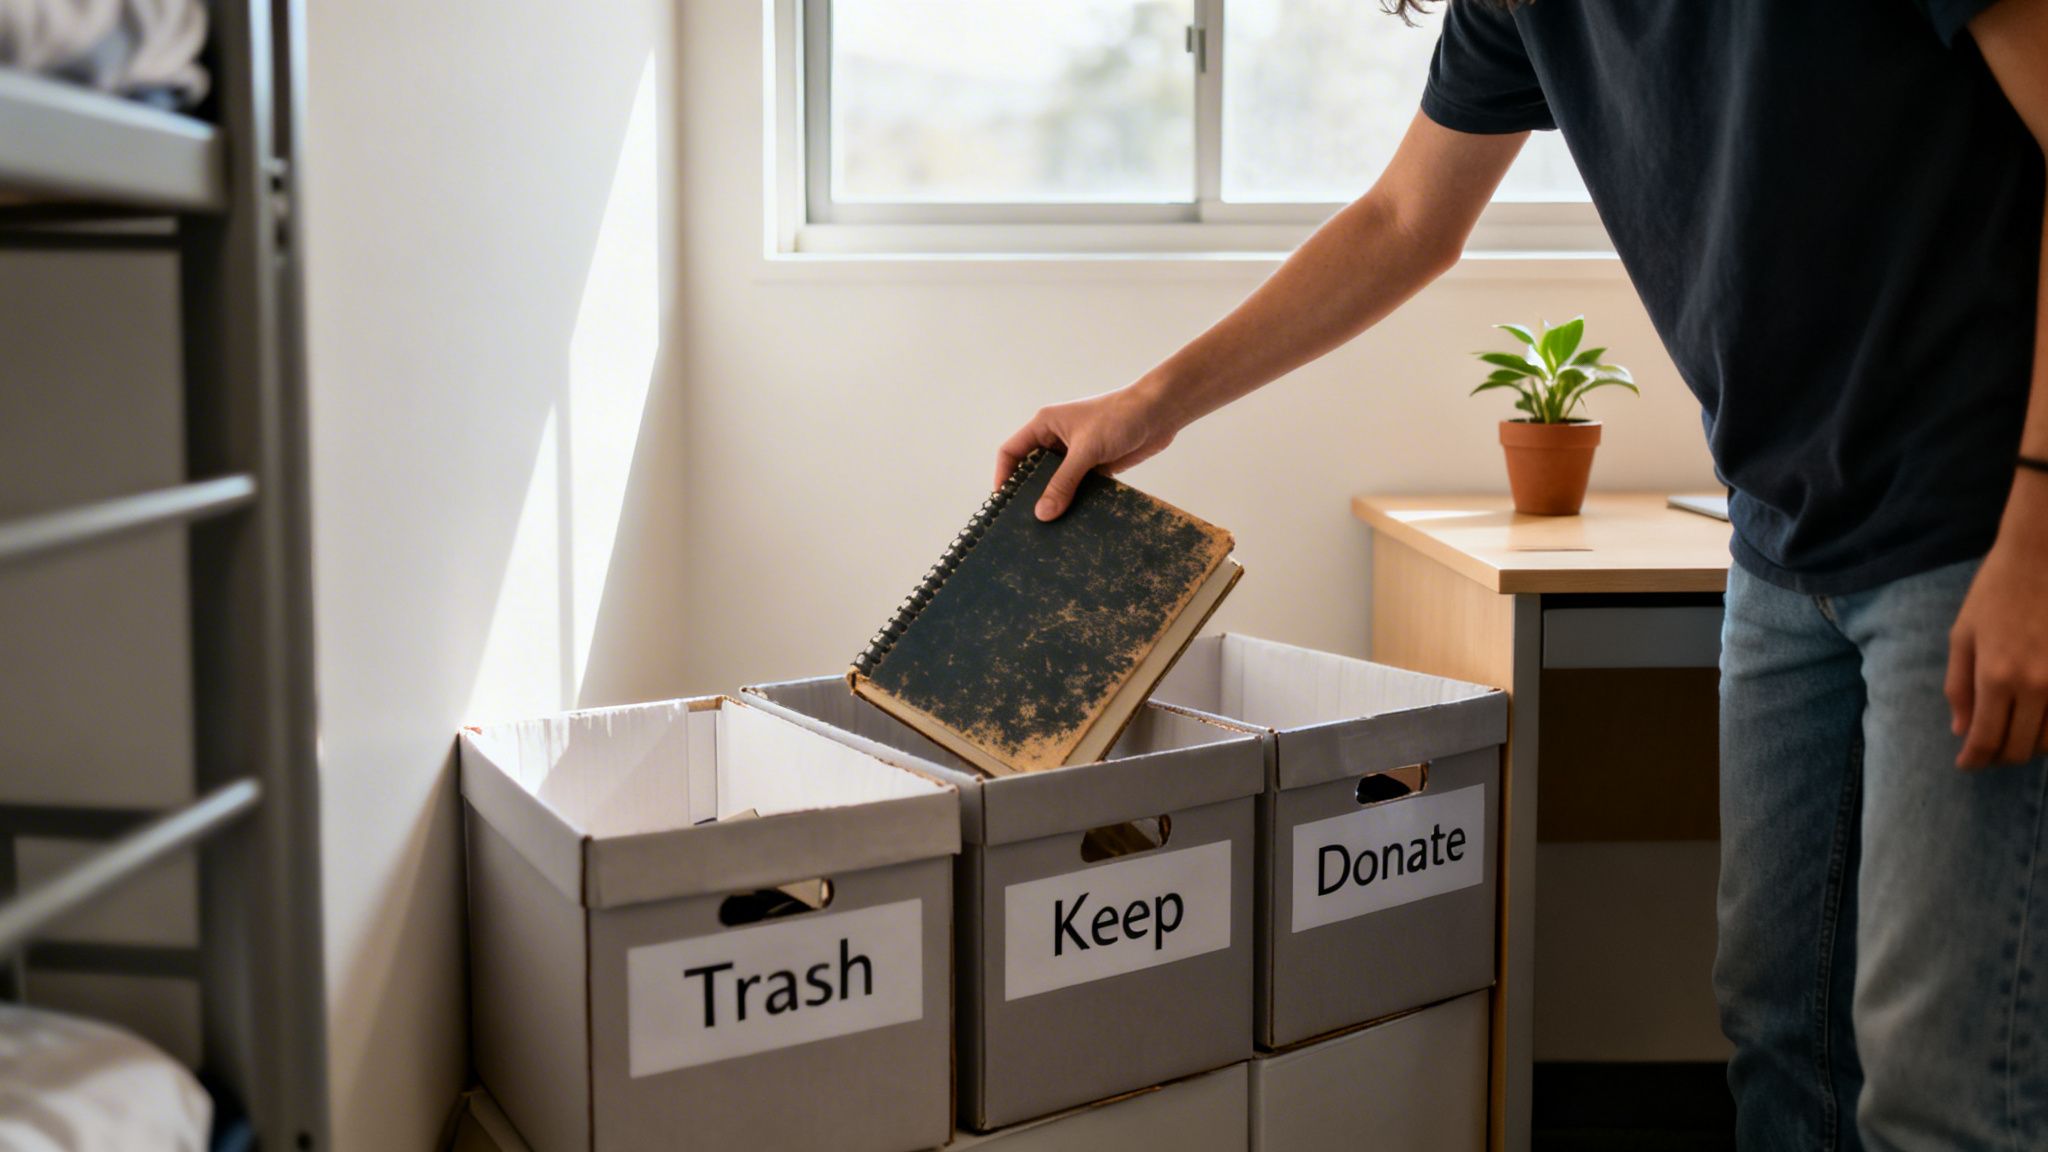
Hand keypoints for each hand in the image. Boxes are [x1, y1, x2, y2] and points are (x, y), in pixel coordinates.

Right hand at [995, 377, 1184, 519]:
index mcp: (1045, 425)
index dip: (1003, 475)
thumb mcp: (1085, 451)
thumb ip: (1063, 482)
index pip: (1012, 451)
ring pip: (1056, 482)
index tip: (1003, 503)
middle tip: (1024, 522)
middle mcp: (1056, 440)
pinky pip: (1077, 488)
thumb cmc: (1118, 418)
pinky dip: (1074, 502)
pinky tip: (1073, 521)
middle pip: (1032, 470)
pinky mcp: (1094, 467)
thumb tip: (1042, 514)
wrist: (1159, 413)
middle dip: (1028, 494)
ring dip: (1054, 500)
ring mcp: (1076, 454)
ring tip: (1047, 528)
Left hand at [1947, 475, 2047, 767]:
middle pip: (2021, 748)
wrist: (2044, 556)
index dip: (1975, 760)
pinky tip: (2040, 719)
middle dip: (2001, 757)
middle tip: (1988, 752)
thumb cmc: (1996, 592)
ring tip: (2015, 733)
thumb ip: (1959, 687)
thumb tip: (1961, 731)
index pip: (1986, 740)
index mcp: (1995, 676)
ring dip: (2031, 745)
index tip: (1968, 765)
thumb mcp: (1962, 635)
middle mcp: (2035, 685)